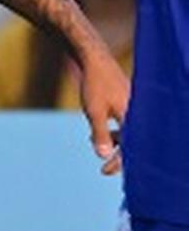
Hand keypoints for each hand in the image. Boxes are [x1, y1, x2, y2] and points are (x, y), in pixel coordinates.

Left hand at [79, 48, 129, 175]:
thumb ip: (100, 134)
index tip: (104, 171)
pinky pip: (125, 123)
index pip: (130, 148)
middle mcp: (138, 114)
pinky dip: (113, 130)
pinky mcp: (129, 102)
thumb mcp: (94, 111)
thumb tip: (104, 156)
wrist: (95, 59)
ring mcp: (135, 107)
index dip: (118, 163)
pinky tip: (97, 130)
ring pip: (128, 132)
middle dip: (118, 155)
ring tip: (92, 140)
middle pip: (133, 143)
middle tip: (105, 168)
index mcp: (133, 118)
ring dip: (112, 140)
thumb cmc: (95, 84)